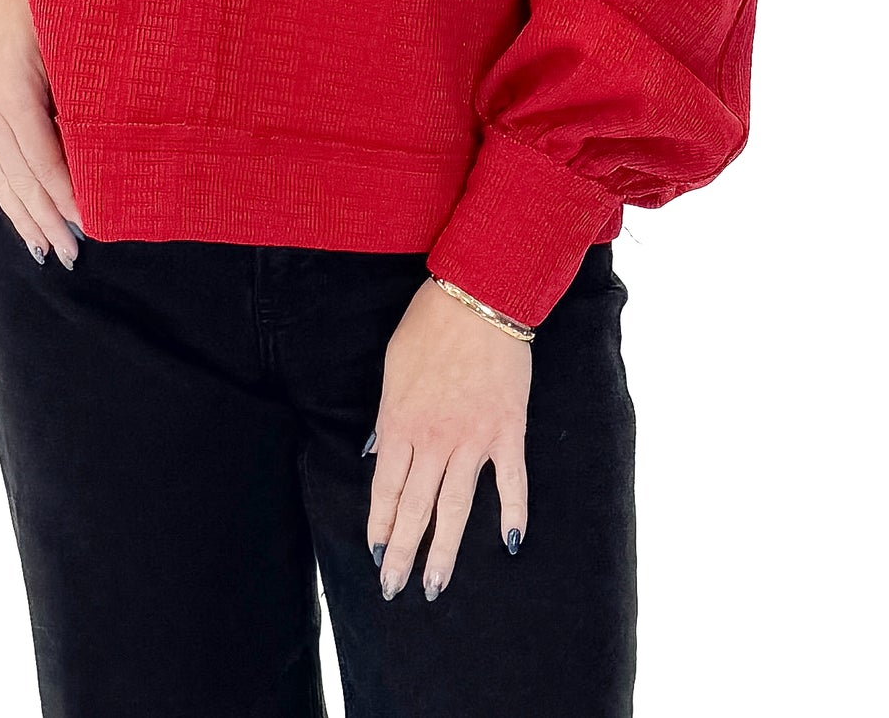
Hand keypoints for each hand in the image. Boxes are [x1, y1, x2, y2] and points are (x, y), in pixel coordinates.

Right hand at [0, 0, 83, 266]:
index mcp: (11, 94)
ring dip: (19, 215)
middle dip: (48, 220)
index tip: (95, 226)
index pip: (45, 163)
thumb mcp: (62, 31)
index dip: (69, 199)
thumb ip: (77, 84)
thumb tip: (104, 133)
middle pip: (19, 180)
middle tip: (75, 255)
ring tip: (41, 249)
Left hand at [366, 276, 530, 599]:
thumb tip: (375, 454)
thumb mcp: (392, 368)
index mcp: (400, 422)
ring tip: (435, 585)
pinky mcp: (508, 430)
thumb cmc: (428, 326)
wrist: (477, 298)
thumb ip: (385, 417)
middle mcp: (434, 439)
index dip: (378, 525)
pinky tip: (512, 544)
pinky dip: (513, 513)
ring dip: (445, 550)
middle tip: (394, 590)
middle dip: (402, 553)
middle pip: (415, 508)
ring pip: (456, 507)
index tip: (374, 554)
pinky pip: (511, 481)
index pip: (385, 488)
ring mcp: (473, 438)